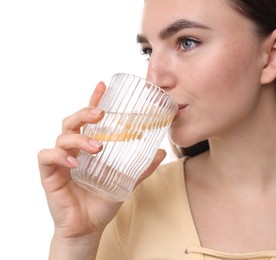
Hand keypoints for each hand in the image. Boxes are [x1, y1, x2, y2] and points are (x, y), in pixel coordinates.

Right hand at [37, 82, 165, 257]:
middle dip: (85, 113)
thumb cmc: (103, 200)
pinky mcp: (49, 174)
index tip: (103, 85)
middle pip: (73, 121)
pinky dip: (60, 156)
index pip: (90, 119)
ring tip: (98, 148)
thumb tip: (162, 152)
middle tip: (100, 113)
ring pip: (62, 136)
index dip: (95, 100)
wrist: (89, 226)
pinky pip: (47, 157)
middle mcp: (74, 149)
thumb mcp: (127, 181)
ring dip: (80, 138)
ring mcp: (60, 161)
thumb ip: (142, 167)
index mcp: (90, 146)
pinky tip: (75, 163)